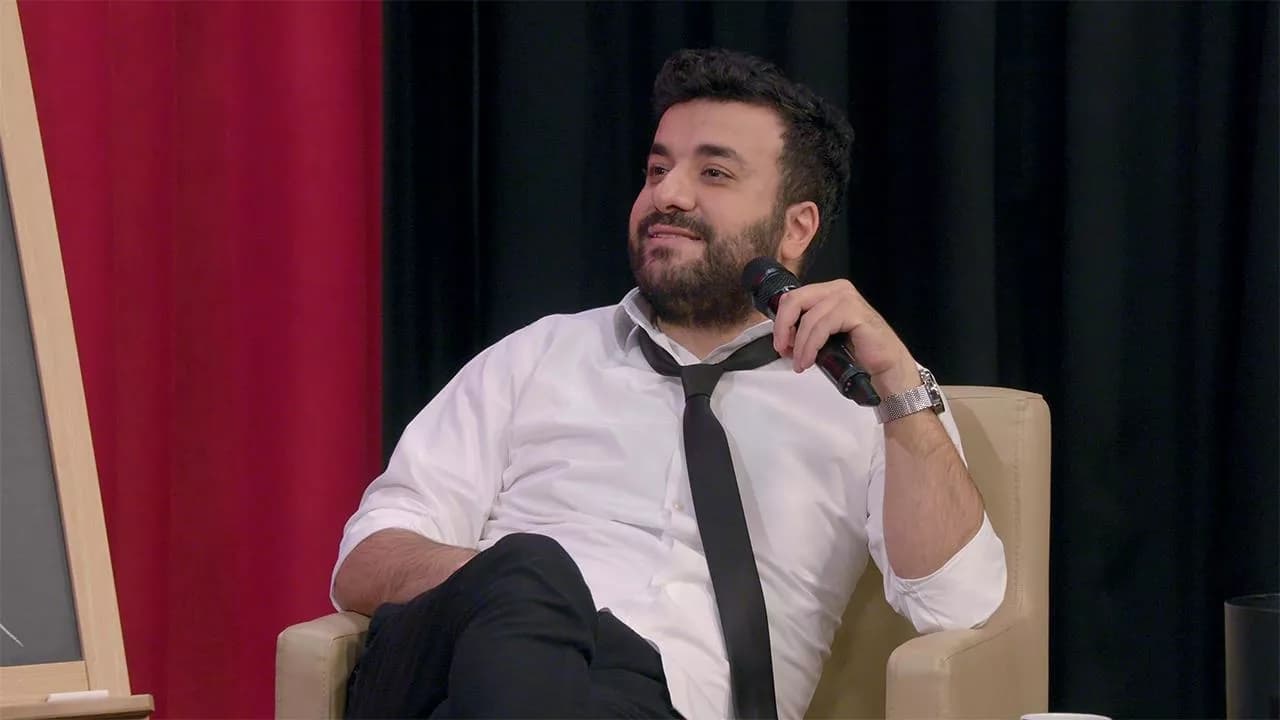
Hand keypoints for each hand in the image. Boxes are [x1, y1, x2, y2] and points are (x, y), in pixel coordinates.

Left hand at [770, 279, 920, 395]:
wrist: (884, 365)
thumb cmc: (856, 351)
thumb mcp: (823, 336)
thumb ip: (804, 329)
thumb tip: (781, 337)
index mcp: (828, 292)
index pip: (792, 297)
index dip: (780, 322)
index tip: (780, 344)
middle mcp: (837, 289)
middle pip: (795, 301)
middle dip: (783, 328)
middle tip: (782, 350)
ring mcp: (846, 298)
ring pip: (808, 318)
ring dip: (799, 344)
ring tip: (800, 363)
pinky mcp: (854, 311)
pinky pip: (822, 327)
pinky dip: (811, 346)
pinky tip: (809, 360)